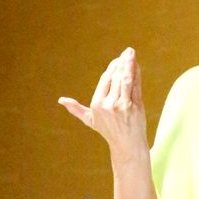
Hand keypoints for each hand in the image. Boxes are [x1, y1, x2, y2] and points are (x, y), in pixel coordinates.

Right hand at [59, 47, 148, 165]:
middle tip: (128, 52)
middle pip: (116, 77)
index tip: (117, 60)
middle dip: (122, 62)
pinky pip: (136, 87)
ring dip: (130, 64)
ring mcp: (123, 106)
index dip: (112, 68)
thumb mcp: (91, 121)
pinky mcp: (136, 107)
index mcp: (97, 104)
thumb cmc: (110, 132)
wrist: (128, 146)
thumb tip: (61, 101)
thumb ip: (77, 110)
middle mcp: (109, 104)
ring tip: (132, 54)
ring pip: (126, 79)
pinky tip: (137, 66)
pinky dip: (137, 75)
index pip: (105, 80)